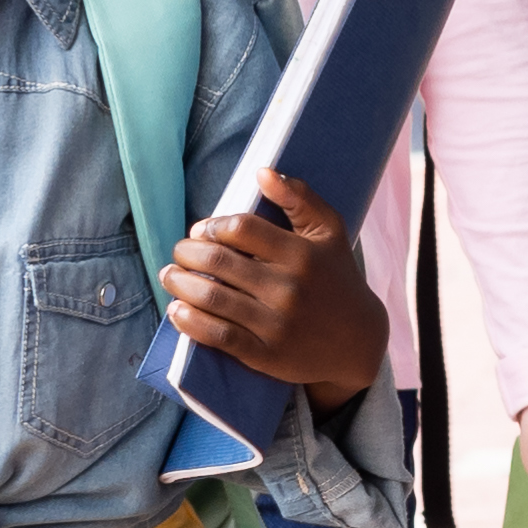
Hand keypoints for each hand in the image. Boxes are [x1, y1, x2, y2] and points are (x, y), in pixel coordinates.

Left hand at [163, 171, 381, 399]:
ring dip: (180, 284)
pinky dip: (190, 321)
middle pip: (219, 261)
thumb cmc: (337, 279)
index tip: (201, 231)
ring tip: (170, 277)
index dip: (212, 226)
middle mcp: (288, 288)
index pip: (241, 229)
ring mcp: (276, 323)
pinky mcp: (266, 354)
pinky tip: (178, 310)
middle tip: (179, 252)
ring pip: (213, 298)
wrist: (357, 342)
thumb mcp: (330, 233)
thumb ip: (300, 198)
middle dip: (187, 253)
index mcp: (302, 254)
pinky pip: (218, 335)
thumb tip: (262, 172)